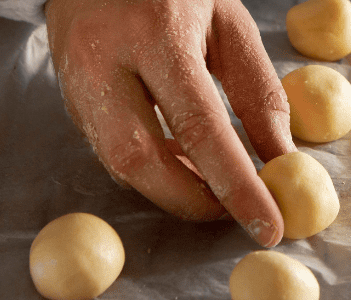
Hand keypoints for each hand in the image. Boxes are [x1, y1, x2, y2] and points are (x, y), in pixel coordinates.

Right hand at [45, 0, 292, 246]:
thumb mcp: (230, 22)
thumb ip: (257, 91)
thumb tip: (282, 159)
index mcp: (157, 34)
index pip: (200, 128)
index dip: (236, 185)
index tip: (267, 226)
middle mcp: (105, 60)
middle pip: (140, 159)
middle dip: (190, 200)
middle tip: (231, 213)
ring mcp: (76, 80)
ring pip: (118, 162)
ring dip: (170, 186)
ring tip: (211, 181)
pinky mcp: (68, 96)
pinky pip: (108, 148)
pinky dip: (150, 166)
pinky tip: (180, 159)